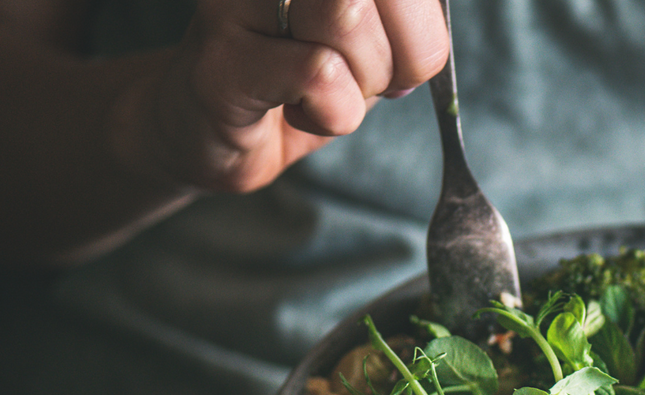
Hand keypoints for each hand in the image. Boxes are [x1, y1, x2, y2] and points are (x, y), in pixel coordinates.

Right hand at [119, 0, 448, 192]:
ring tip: (320, 92)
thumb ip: (407, 19)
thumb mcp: (371, 42)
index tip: (396, 55)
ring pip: (351, 21)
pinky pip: (319, 75)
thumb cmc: (298, 78)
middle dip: (395, 57)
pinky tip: (299, 112)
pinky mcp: (221, 58)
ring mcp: (237, 4)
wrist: (210, 131)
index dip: (421, 28)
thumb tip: (434, 23)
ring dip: (359, 86)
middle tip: (357, 78)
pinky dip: (332, 113)